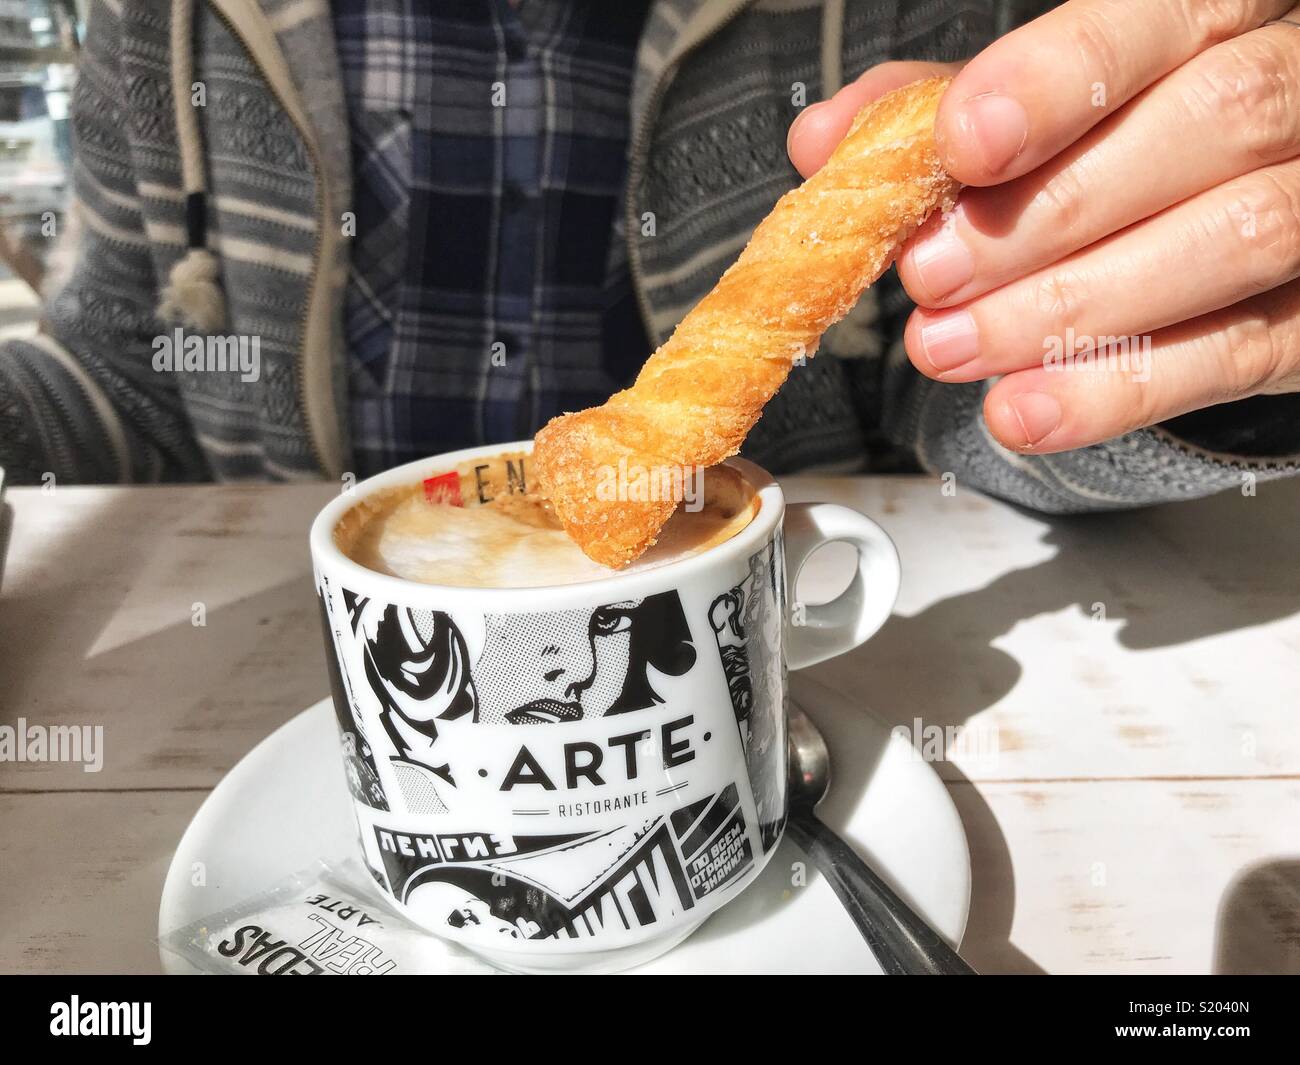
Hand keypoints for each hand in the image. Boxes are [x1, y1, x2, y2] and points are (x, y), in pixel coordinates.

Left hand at [788, 2, 1299, 453]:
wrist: (1216, 206)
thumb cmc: (1111, 142)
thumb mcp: (1023, 107)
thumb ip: (931, 113)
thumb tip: (826, 143)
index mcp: (1221, 10)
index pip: (1157, 18)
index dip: (1056, 83)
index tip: (961, 144)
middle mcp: (1296, 86)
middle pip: (1209, 125)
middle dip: (1047, 214)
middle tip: (931, 275)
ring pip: (1234, 239)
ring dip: (1070, 307)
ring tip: (950, 347)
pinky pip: (1241, 351)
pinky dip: (1120, 390)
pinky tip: (1023, 410)